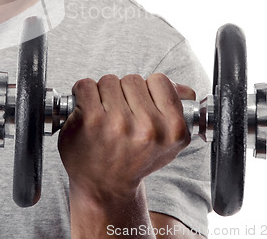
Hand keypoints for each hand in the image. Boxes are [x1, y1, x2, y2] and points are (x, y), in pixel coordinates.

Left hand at [58, 73, 195, 203]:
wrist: (104, 186)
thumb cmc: (135, 158)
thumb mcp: (168, 142)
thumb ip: (178, 109)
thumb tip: (183, 88)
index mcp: (172, 129)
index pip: (160, 80)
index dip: (148, 90)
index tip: (141, 105)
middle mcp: (147, 128)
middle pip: (132, 79)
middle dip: (124, 92)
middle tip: (121, 116)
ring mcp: (117, 123)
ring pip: (109, 80)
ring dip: (103, 93)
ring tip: (105, 116)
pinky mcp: (89, 120)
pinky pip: (85, 85)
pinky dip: (82, 93)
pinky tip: (86, 111)